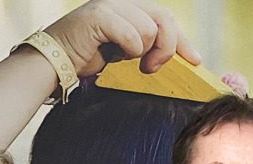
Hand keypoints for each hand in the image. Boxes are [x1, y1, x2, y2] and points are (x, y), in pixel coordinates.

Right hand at [46, 0, 201, 78]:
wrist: (56, 61)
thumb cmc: (90, 59)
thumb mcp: (126, 52)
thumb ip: (148, 47)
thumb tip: (180, 57)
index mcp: (131, 8)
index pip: (167, 18)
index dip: (183, 40)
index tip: (196, 61)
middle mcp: (122, 2)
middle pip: (164, 19)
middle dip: (167, 47)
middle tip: (153, 67)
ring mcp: (110, 6)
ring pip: (149, 29)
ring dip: (141, 52)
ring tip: (125, 59)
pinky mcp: (99, 16)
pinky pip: (131, 35)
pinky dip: (128, 50)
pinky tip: (114, 55)